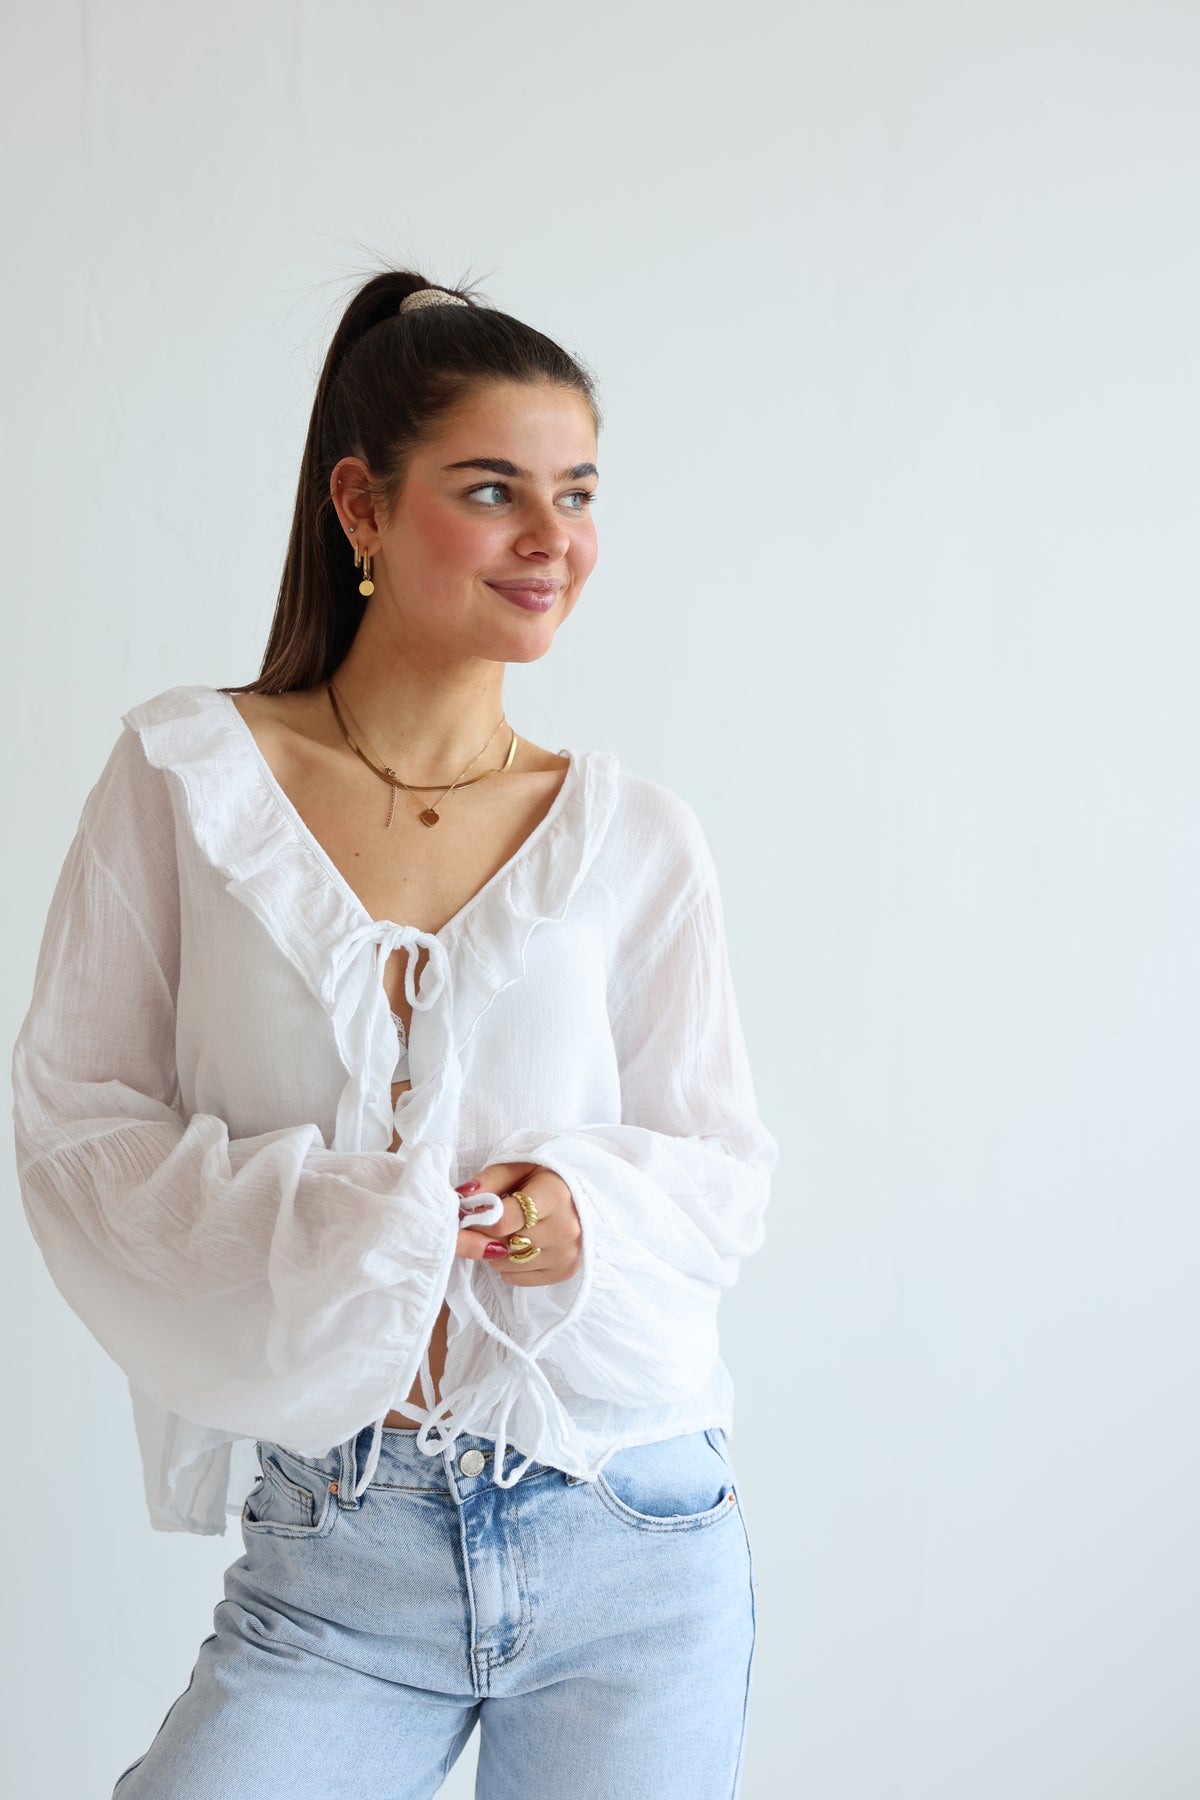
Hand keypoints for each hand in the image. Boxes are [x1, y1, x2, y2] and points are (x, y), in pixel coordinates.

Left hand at [454, 1161, 581, 1285]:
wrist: (584, 1194)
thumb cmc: (547, 1177)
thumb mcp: (519, 1166)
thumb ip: (490, 1180)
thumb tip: (463, 1197)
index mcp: (555, 1195)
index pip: (502, 1221)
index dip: (481, 1218)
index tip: (475, 1212)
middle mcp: (565, 1228)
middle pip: (503, 1244)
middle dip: (489, 1233)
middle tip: (493, 1220)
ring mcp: (567, 1253)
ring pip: (507, 1264)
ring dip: (498, 1251)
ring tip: (510, 1231)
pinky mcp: (565, 1271)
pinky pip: (517, 1278)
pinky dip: (510, 1265)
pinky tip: (521, 1245)